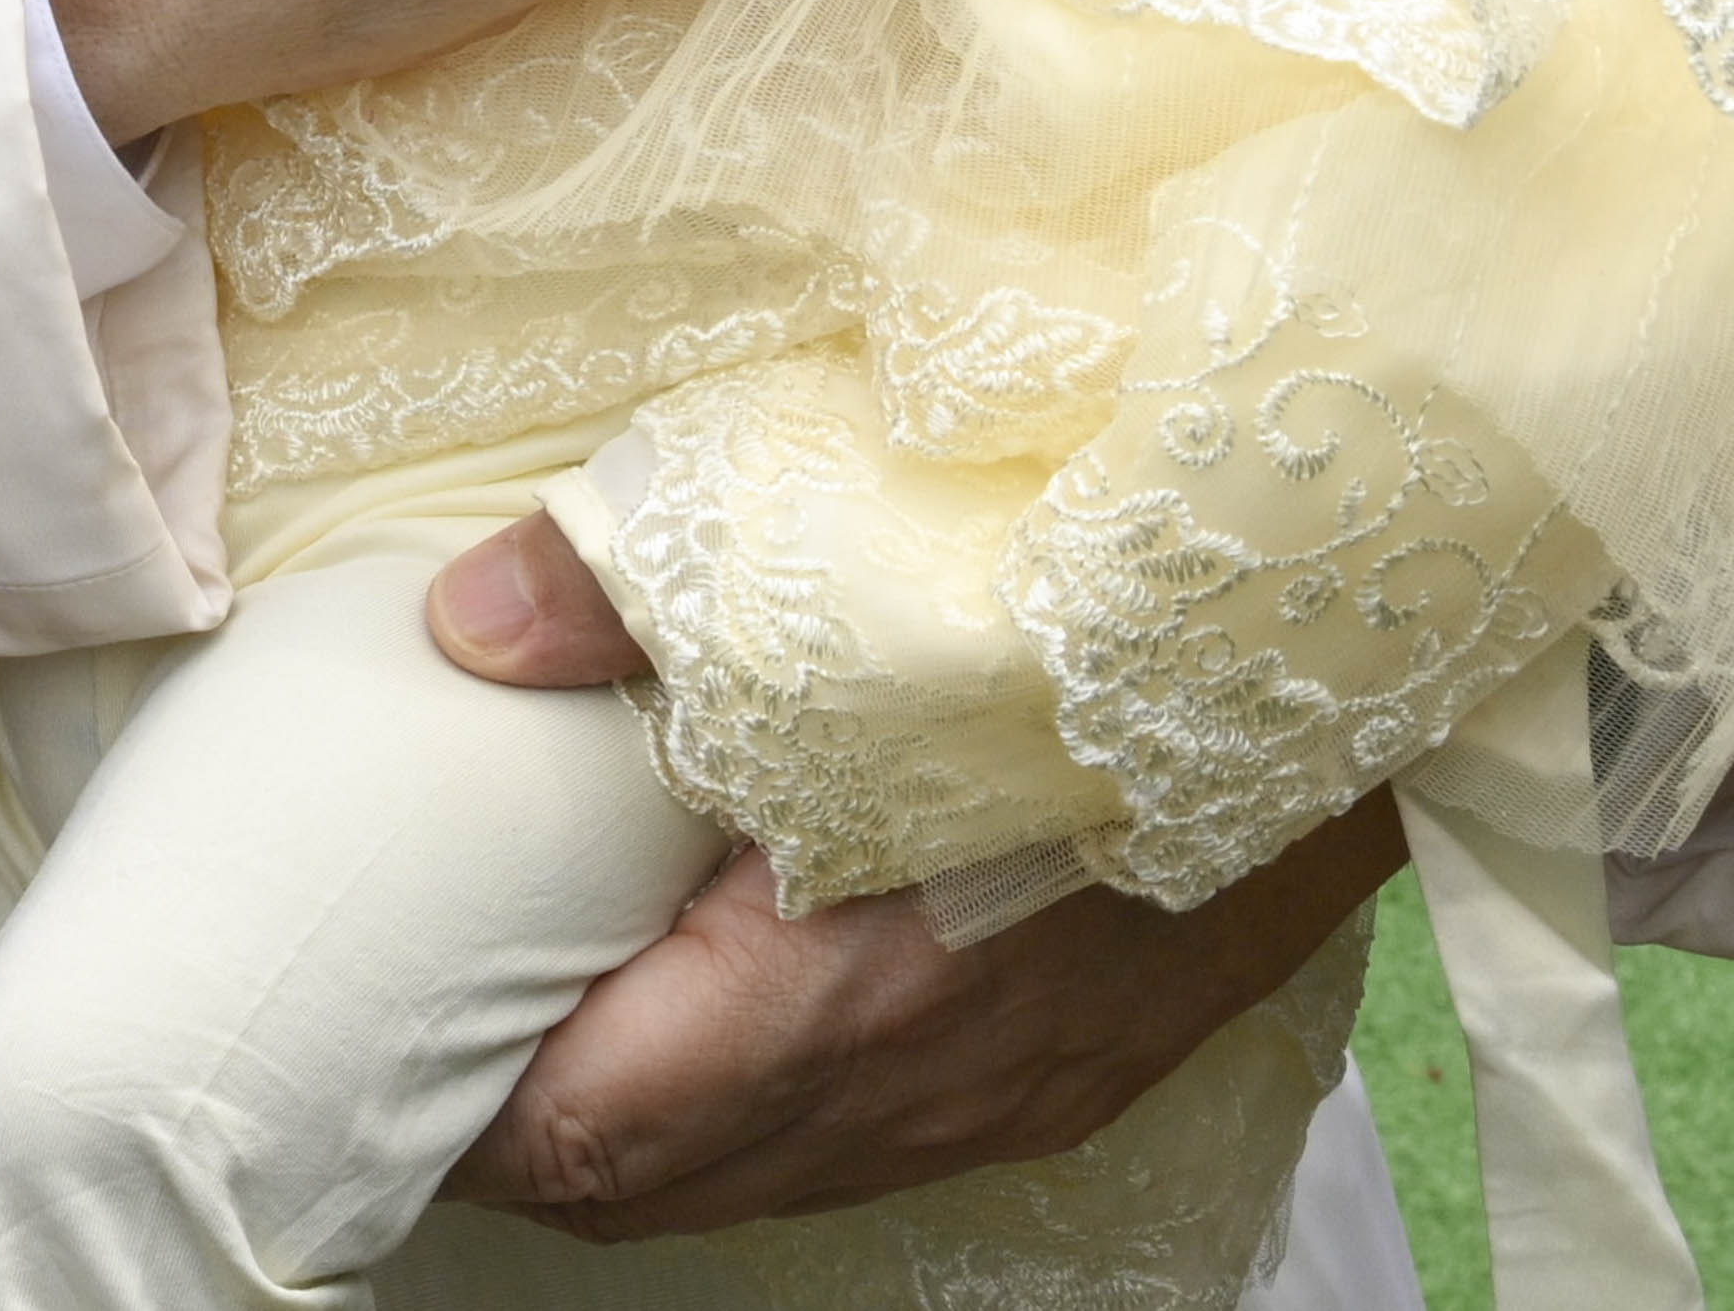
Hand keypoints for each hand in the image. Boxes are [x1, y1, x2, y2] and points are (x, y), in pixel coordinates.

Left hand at [422, 521, 1395, 1230]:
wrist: (1375, 648)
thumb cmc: (1106, 586)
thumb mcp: (852, 552)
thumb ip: (639, 587)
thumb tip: (469, 624)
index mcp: (848, 986)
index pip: (589, 1131)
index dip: (456, 1108)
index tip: (358, 1035)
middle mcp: (926, 1082)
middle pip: (660, 1181)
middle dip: (524, 1129)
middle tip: (412, 1023)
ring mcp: (1011, 1091)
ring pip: (765, 1167)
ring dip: (644, 1114)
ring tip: (541, 1002)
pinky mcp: (1076, 1064)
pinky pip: (867, 1127)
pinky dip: (760, 1090)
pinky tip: (722, 990)